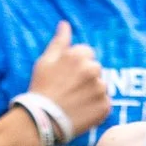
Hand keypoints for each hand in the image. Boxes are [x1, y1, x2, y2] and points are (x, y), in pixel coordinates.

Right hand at [25, 22, 110, 139]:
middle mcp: (93, 70)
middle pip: (95, 69)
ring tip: (74, 103)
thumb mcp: (45, 62)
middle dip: (85, 78)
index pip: (87, 53)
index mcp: (79, 56)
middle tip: (68, 91)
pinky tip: (81, 112)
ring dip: (91, 93)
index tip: (65, 77)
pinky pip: (104, 104)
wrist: (40, 121)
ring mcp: (100, 89)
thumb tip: (65, 24)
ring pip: (100, 87)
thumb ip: (59, 42)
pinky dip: (95, 108)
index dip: (75, 66)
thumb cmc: (40, 89)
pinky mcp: (105, 107)